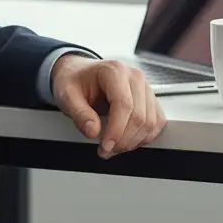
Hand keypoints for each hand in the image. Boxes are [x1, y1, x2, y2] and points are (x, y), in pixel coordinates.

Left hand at [50, 54, 166, 158]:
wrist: (78, 73)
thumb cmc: (74, 80)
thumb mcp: (66, 94)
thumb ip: (78, 113)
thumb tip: (93, 131)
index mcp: (114, 71)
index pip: (124, 105)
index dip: (116, 130)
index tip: (105, 146)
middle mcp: (134, 77)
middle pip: (139, 116)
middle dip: (123, 140)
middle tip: (105, 150)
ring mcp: (145, 87)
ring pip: (151, 122)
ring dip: (133, 141)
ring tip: (113, 147)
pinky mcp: (150, 99)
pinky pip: (156, 122)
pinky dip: (144, 137)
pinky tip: (126, 141)